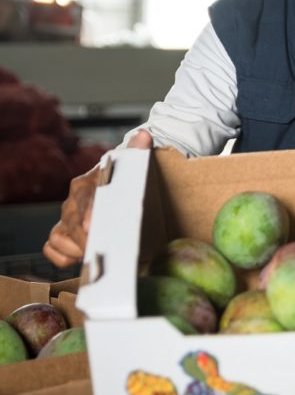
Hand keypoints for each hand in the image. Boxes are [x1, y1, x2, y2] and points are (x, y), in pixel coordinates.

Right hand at [43, 129, 152, 267]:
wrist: (117, 186)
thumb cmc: (125, 178)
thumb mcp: (134, 165)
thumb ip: (137, 152)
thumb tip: (143, 136)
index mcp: (88, 182)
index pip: (86, 197)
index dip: (88, 212)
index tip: (90, 226)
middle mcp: (73, 199)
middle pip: (72, 224)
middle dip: (86, 240)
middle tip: (105, 252)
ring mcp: (65, 217)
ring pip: (58, 237)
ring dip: (75, 250)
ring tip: (98, 255)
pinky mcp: (62, 232)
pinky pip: (52, 247)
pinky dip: (62, 257)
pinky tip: (80, 259)